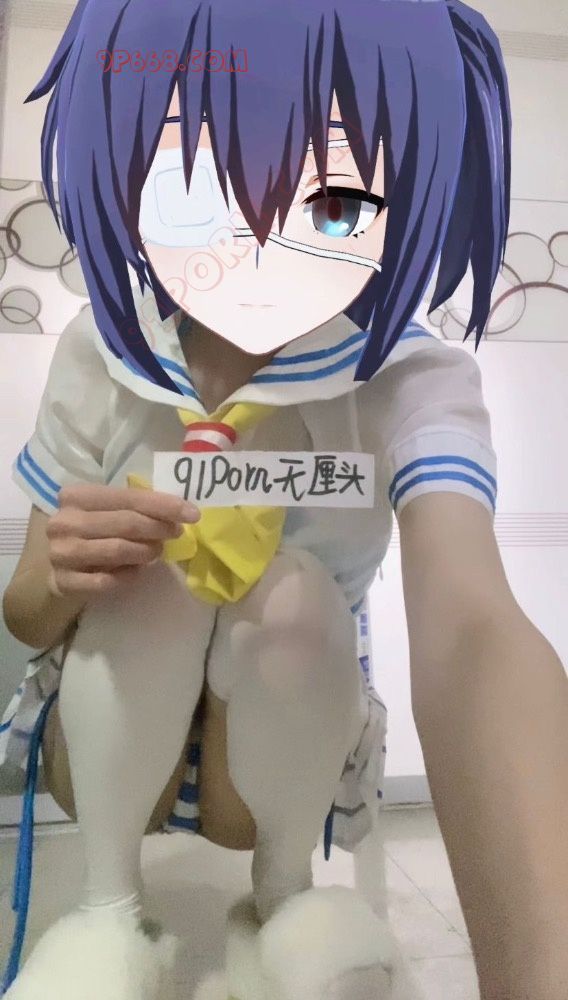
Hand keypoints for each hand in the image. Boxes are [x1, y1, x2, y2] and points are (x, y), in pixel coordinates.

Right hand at [46, 482, 199, 595]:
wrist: (56, 564)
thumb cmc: (91, 531)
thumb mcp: (107, 511)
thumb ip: (134, 507)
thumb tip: (180, 511)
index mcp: (75, 496)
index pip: (128, 497)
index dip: (163, 505)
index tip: (192, 513)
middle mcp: (64, 522)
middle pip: (125, 523)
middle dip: (158, 528)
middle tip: (176, 533)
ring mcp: (60, 553)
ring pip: (117, 550)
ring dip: (145, 552)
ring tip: (155, 552)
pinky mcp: (62, 581)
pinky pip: (106, 581)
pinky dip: (127, 576)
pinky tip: (135, 572)